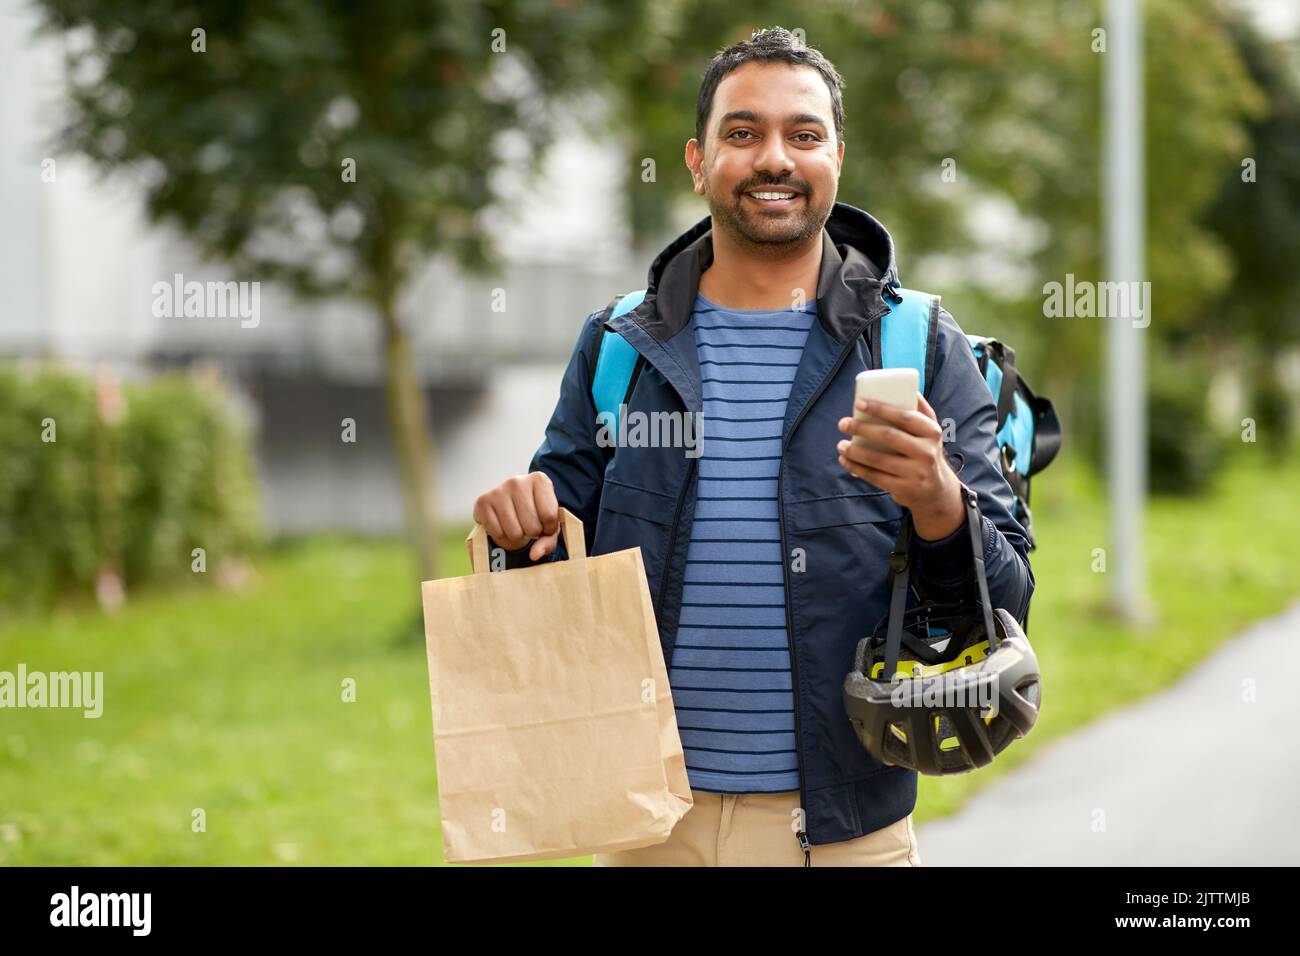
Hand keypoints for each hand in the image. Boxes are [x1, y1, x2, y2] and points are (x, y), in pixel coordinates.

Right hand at [472, 472, 560, 560]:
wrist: (508, 502)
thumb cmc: (534, 513)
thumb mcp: (548, 524)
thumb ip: (548, 541)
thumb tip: (534, 555)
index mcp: (539, 480)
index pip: (550, 516)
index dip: (549, 529)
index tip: (545, 525)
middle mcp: (517, 481)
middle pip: (532, 526)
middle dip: (533, 534)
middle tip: (528, 525)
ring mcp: (498, 490)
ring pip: (515, 533)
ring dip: (518, 537)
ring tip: (517, 526)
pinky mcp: (483, 501)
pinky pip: (498, 534)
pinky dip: (503, 537)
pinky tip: (504, 526)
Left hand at [835, 393, 963, 539]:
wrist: (936, 490)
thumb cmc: (925, 451)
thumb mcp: (929, 431)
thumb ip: (920, 410)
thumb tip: (909, 387)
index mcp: (931, 432)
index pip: (904, 416)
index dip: (880, 408)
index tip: (858, 402)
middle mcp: (926, 452)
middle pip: (889, 436)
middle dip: (862, 428)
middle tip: (843, 423)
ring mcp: (916, 472)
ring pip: (878, 459)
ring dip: (854, 451)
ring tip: (841, 445)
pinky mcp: (904, 489)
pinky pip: (874, 477)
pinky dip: (856, 468)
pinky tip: (845, 460)